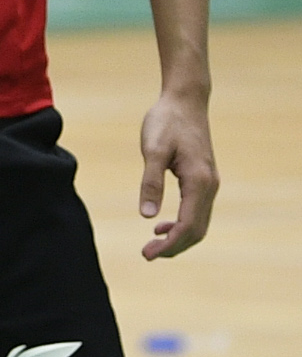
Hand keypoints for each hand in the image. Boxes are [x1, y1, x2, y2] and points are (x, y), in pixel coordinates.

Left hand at [137, 90, 218, 258]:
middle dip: (174, 247)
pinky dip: (182, 224)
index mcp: (198, 182)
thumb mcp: (152, 150)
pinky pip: (197, 210)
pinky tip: (160, 225)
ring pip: (199, 222)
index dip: (169, 245)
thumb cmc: (166, 122)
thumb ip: (150, 182)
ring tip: (152, 245)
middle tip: (146, 254)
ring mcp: (209, 183)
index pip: (188, 226)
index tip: (147, 254)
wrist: (185, 101)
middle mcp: (210, 186)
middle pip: (197, 230)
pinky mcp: (203, 178)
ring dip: (178, 238)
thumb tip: (147, 216)